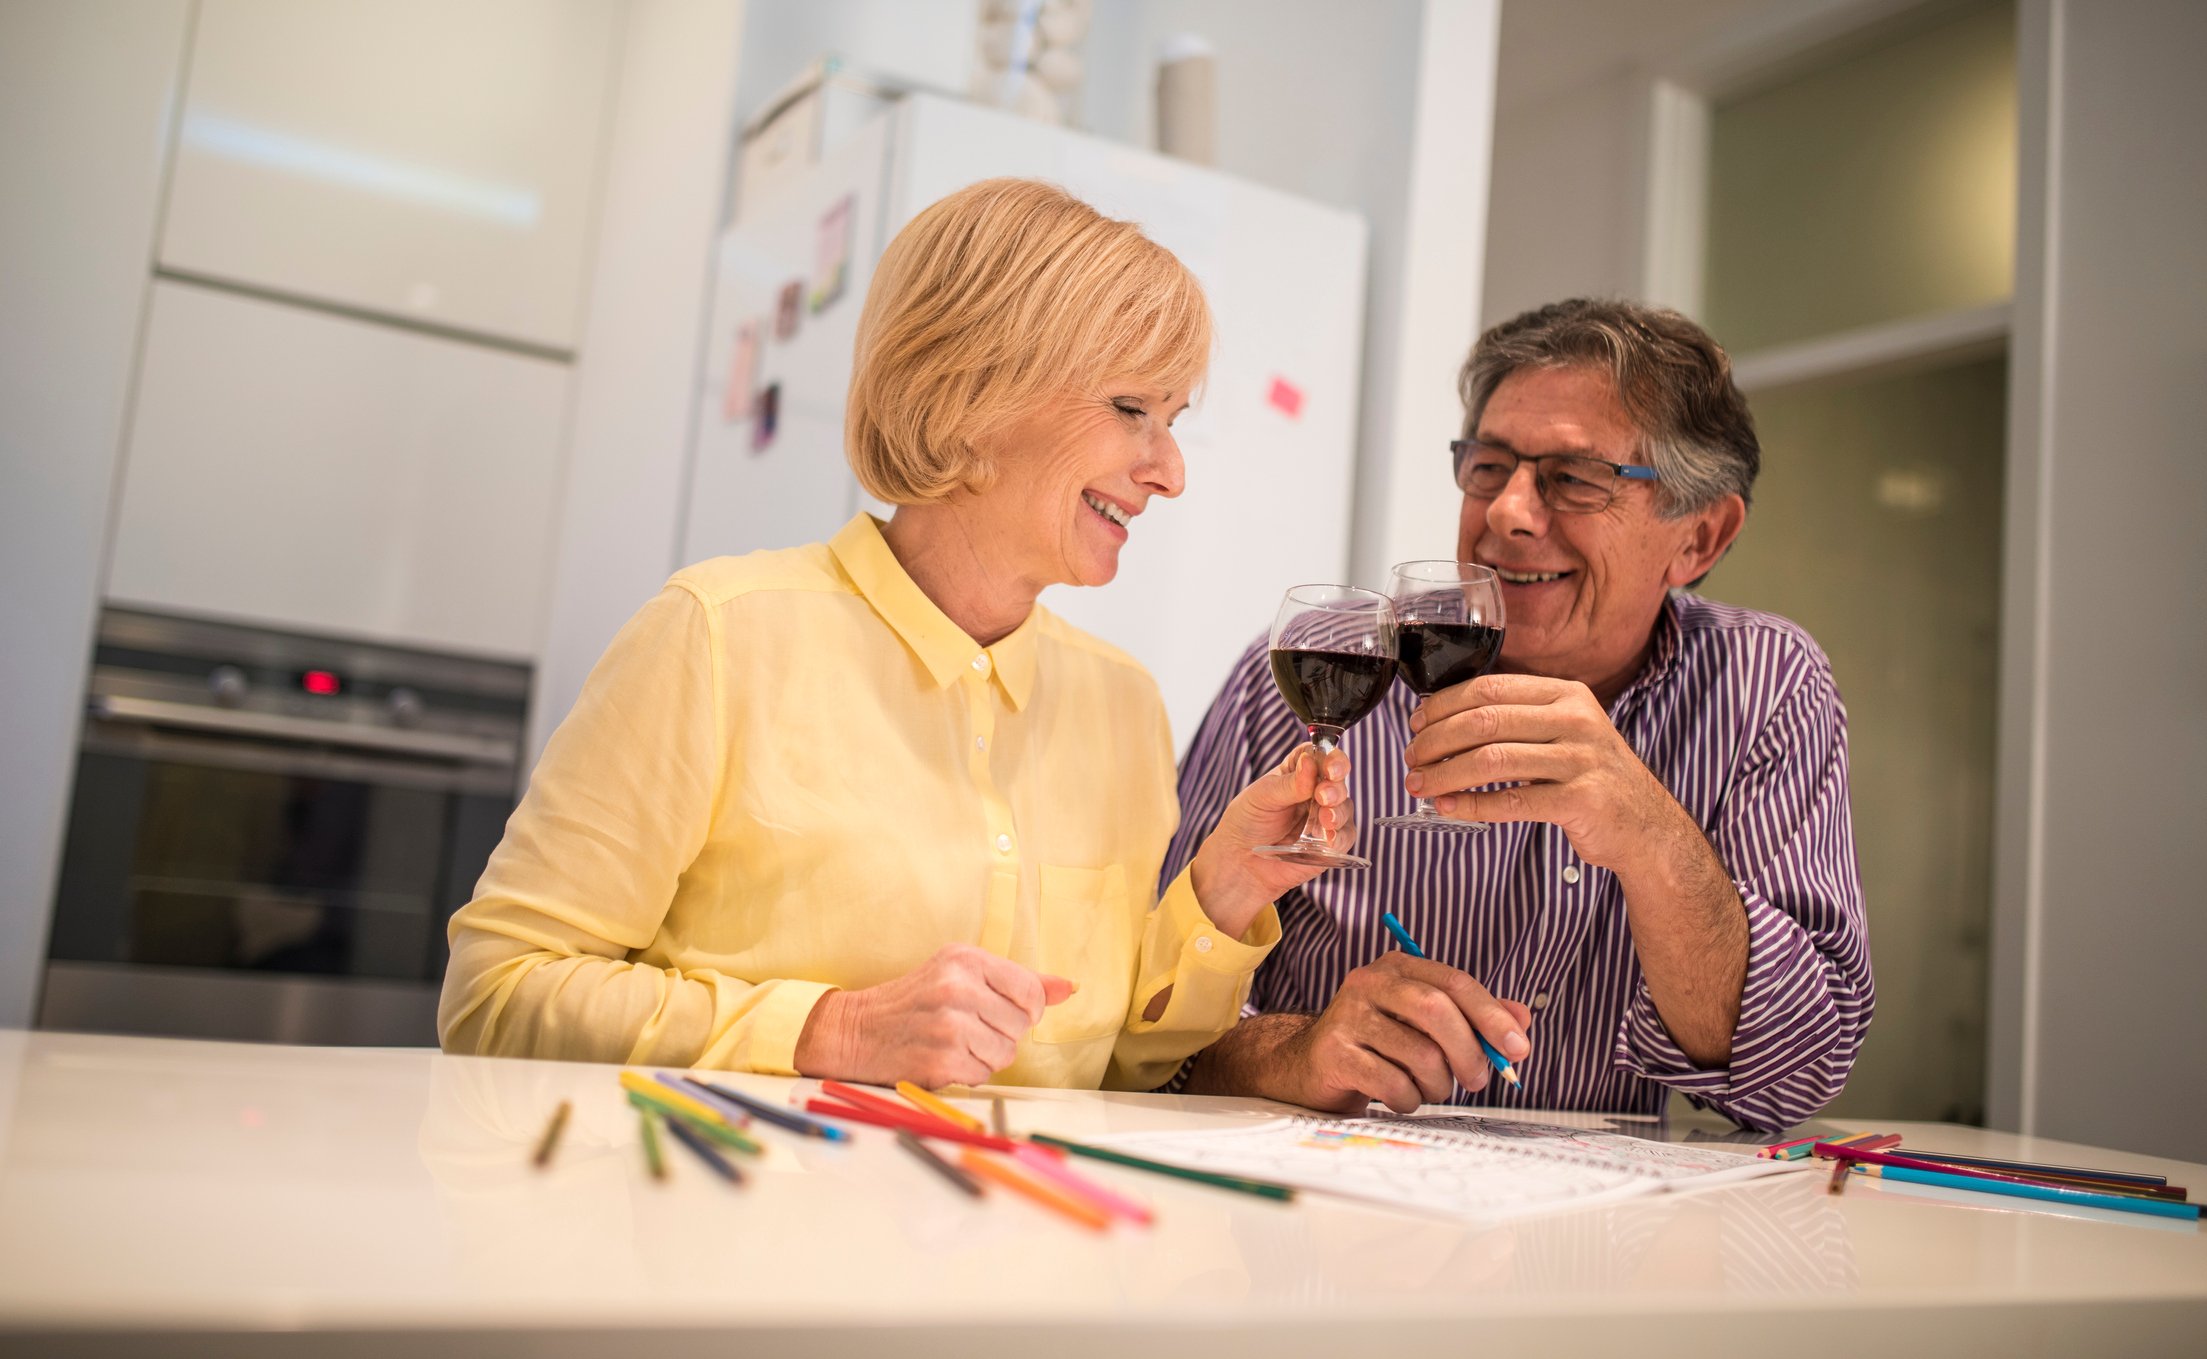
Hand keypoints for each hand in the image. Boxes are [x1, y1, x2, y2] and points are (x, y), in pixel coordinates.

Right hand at [791, 943, 1074, 1087]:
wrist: (856, 1030)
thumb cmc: (915, 1001)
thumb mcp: (962, 974)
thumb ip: (1018, 981)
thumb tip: (1069, 987)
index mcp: (966, 959)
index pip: (1031, 992)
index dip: (1025, 1010)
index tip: (1002, 1012)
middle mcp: (957, 987)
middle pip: (1021, 1027)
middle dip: (1001, 1034)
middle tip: (967, 1027)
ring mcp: (948, 1024)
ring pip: (1006, 1053)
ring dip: (986, 1056)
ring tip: (955, 1043)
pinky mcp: (940, 1059)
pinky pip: (983, 1075)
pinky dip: (967, 1073)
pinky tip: (942, 1058)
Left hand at [1188, 743, 1354, 937]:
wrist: (1239, 861)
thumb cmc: (1246, 822)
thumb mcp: (1262, 797)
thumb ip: (1289, 783)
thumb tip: (1310, 762)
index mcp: (1298, 772)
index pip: (1320, 756)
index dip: (1330, 758)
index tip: (1330, 767)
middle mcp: (1315, 791)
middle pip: (1337, 780)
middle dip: (1335, 786)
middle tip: (1323, 796)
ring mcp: (1324, 816)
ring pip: (1345, 807)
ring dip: (1338, 811)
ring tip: (1325, 818)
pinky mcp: (1329, 843)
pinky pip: (1345, 837)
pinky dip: (1340, 836)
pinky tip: (1328, 838)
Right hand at [1271, 953, 1532, 1113]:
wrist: (1310, 1066)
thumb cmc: (1378, 1045)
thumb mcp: (1426, 1026)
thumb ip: (1473, 1018)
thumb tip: (1521, 1020)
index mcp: (1398, 968)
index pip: (1455, 982)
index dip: (1492, 1015)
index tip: (1518, 1048)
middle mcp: (1369, 983)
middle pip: (1436, 1010)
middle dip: (1468, 1052)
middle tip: (1478, 1080)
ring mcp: (1348, 1016)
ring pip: (1419, 1054)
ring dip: (1437, 1084)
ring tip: (1430, 1088)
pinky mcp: (1334, 1053)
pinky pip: (1393, 1083)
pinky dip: (1408, 1099)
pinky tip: (1400, 1096)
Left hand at [1404, 673, 1694, 871]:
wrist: (1646, 825)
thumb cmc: (1591, 777)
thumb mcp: (1564, 732)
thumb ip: (1517, 720)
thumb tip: (1443, 721)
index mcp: (1566, 694)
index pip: (1489, 688)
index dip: (1443, 706)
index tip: (1416, 725)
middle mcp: (1576, 720)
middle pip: (1485, 721)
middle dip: (1436, 741)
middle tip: (1411, 759)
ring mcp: (1581, 759)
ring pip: (1492, 760)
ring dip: (1445, 775)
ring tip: (1419, 786)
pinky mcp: (1581, 799)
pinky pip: (1512, 801)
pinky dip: (1472, 805)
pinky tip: (1448, 808)